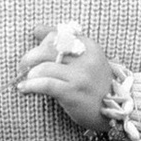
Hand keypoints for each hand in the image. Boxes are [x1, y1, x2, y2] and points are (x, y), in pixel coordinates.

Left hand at [16, 19, 114, 136]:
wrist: (116, 111)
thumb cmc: (97, 85)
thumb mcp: (88, 60)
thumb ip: (66, 44)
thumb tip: (36, 28)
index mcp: (90, 47)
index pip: (58, 34)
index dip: (42, 41)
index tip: (35, 51)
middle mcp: (85, 58)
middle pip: (47, 49)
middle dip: (30, 57)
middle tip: (24, 67)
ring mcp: (80, 75)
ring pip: (43, 67)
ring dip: (29, 74)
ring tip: (26, 80)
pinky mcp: (72, 92)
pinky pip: (44, 84)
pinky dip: (29, 85)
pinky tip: (24, 88)